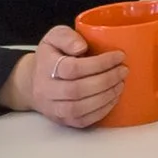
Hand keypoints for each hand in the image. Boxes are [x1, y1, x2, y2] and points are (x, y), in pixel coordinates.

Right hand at [2, 22, 126, 131]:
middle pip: (77, 90)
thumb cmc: (51, 57)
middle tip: (123, 71)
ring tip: (121, 84)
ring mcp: (53, 108)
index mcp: (45, 66)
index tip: (119, 56)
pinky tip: (113, 98)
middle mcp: (46, 90)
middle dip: (106, 80)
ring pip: (79, 108)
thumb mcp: (55, 37)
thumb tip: (81, 46)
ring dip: (105, 97)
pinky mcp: (61, 120)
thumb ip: (67, 37)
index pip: (73, 68)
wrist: (33, 82)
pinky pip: (82, 121)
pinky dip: (101, 111)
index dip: (100, 63)